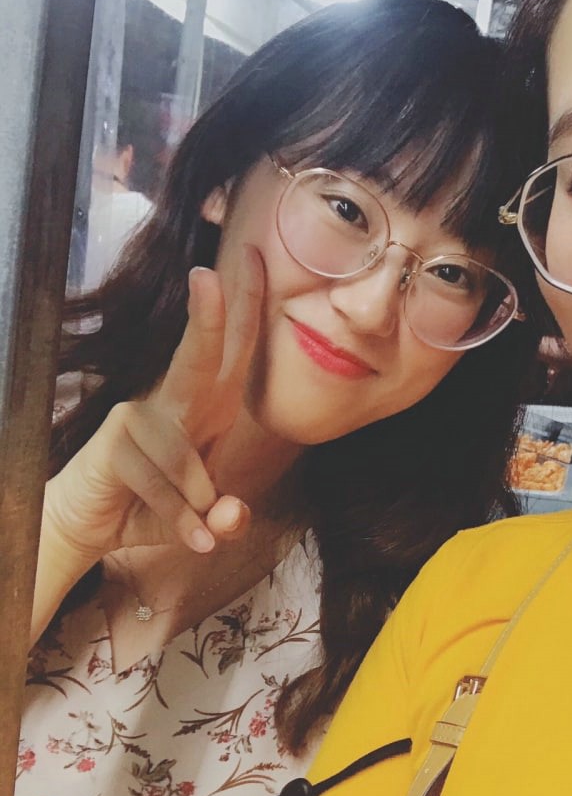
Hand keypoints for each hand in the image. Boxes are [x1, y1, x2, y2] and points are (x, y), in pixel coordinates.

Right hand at [44, 247, 265, 567]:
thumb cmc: (155, 507)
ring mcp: (140, 416)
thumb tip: (231, 513)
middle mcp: (175, 401)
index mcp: (207, 406)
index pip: (233, 351)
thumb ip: (227, 517)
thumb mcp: (204, 519)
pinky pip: (160, 481)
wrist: (93, 527)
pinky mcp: (115, 442)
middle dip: (212, 318)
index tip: (253, 257)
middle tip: (210, 274)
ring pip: (186, 456)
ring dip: (198, 504)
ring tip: (200, 533)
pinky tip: (190, 539)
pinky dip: (179, 517)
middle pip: (200, 356)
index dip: (246, 306)